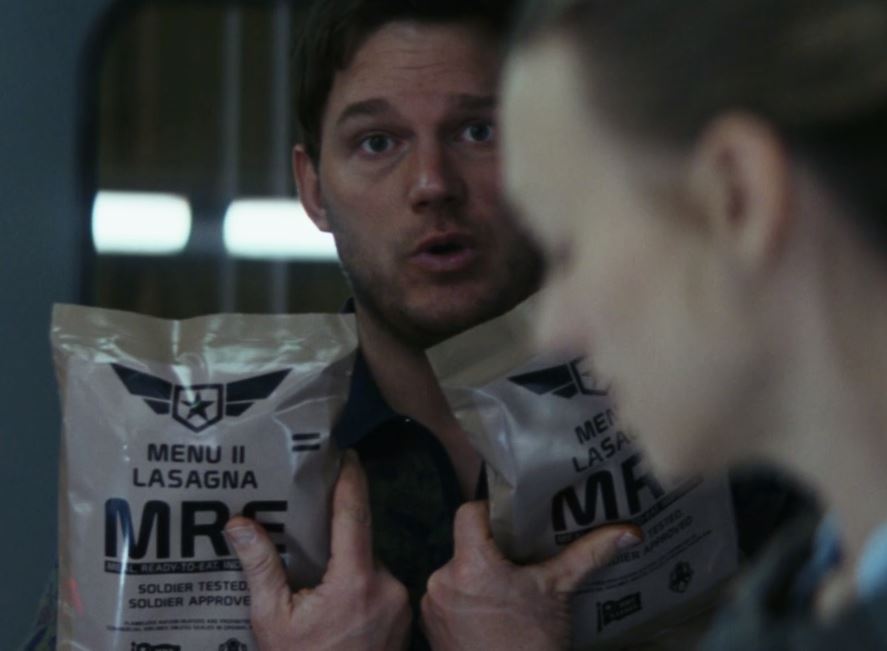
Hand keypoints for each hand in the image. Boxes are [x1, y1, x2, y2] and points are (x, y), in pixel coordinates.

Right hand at [225, 450, 410, 650]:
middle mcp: (387, 584)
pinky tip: (335, 598)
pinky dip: (358, 582)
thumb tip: (238, 523)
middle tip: (311, 517)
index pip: (354, 514)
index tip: (346, 453)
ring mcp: (400, 602)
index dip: (350, 480)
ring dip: (346, 562)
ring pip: (369, 564)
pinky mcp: (404, 617)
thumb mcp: (271, 621)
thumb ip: (261, 568)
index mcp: (355, 580)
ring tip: (315, 572)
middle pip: (360, 540)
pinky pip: (378, 584)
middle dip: (337, 531)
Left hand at [420, 501, 641, 650]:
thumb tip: (628, 532)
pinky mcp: (431, 628)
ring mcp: (432, 607)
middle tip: (521, 557)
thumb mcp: (559, 592)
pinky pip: (448, 599)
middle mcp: (442, 581)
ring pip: (457, 573)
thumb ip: (588, 554)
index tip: (512, 525)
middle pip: (465, 545)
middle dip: (493, 552)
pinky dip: (468, 601)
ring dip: (480, 578)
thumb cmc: (533, 645)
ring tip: (510, 590)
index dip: (490, 513)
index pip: (469, 514)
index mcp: (471, 566)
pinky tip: (494, 614)